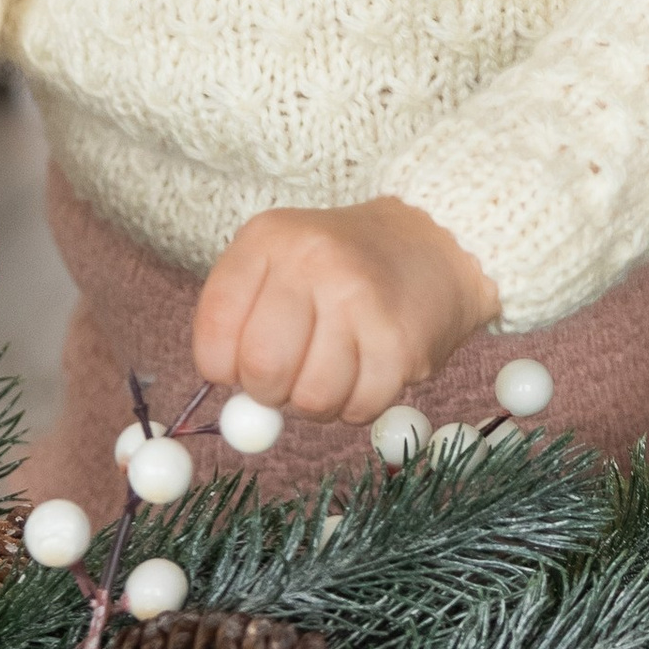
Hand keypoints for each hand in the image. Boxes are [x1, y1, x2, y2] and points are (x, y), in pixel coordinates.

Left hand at [190, 198, 498, 427]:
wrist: (433, 242)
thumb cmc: (339, 264)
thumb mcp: (277, 262)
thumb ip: (239, 323)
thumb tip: (232, 405)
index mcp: (270, 239)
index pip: (214, 329)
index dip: (220, 365)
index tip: (239, 363)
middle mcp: (314, 262)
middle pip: (262, 368)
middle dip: (267, 391)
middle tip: (286, 376)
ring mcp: (362, 301)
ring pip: (312, 399)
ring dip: (315, 402)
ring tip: (331, 369)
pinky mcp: (401, 343)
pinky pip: (359, 409)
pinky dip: (356, 404)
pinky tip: (366, 370)